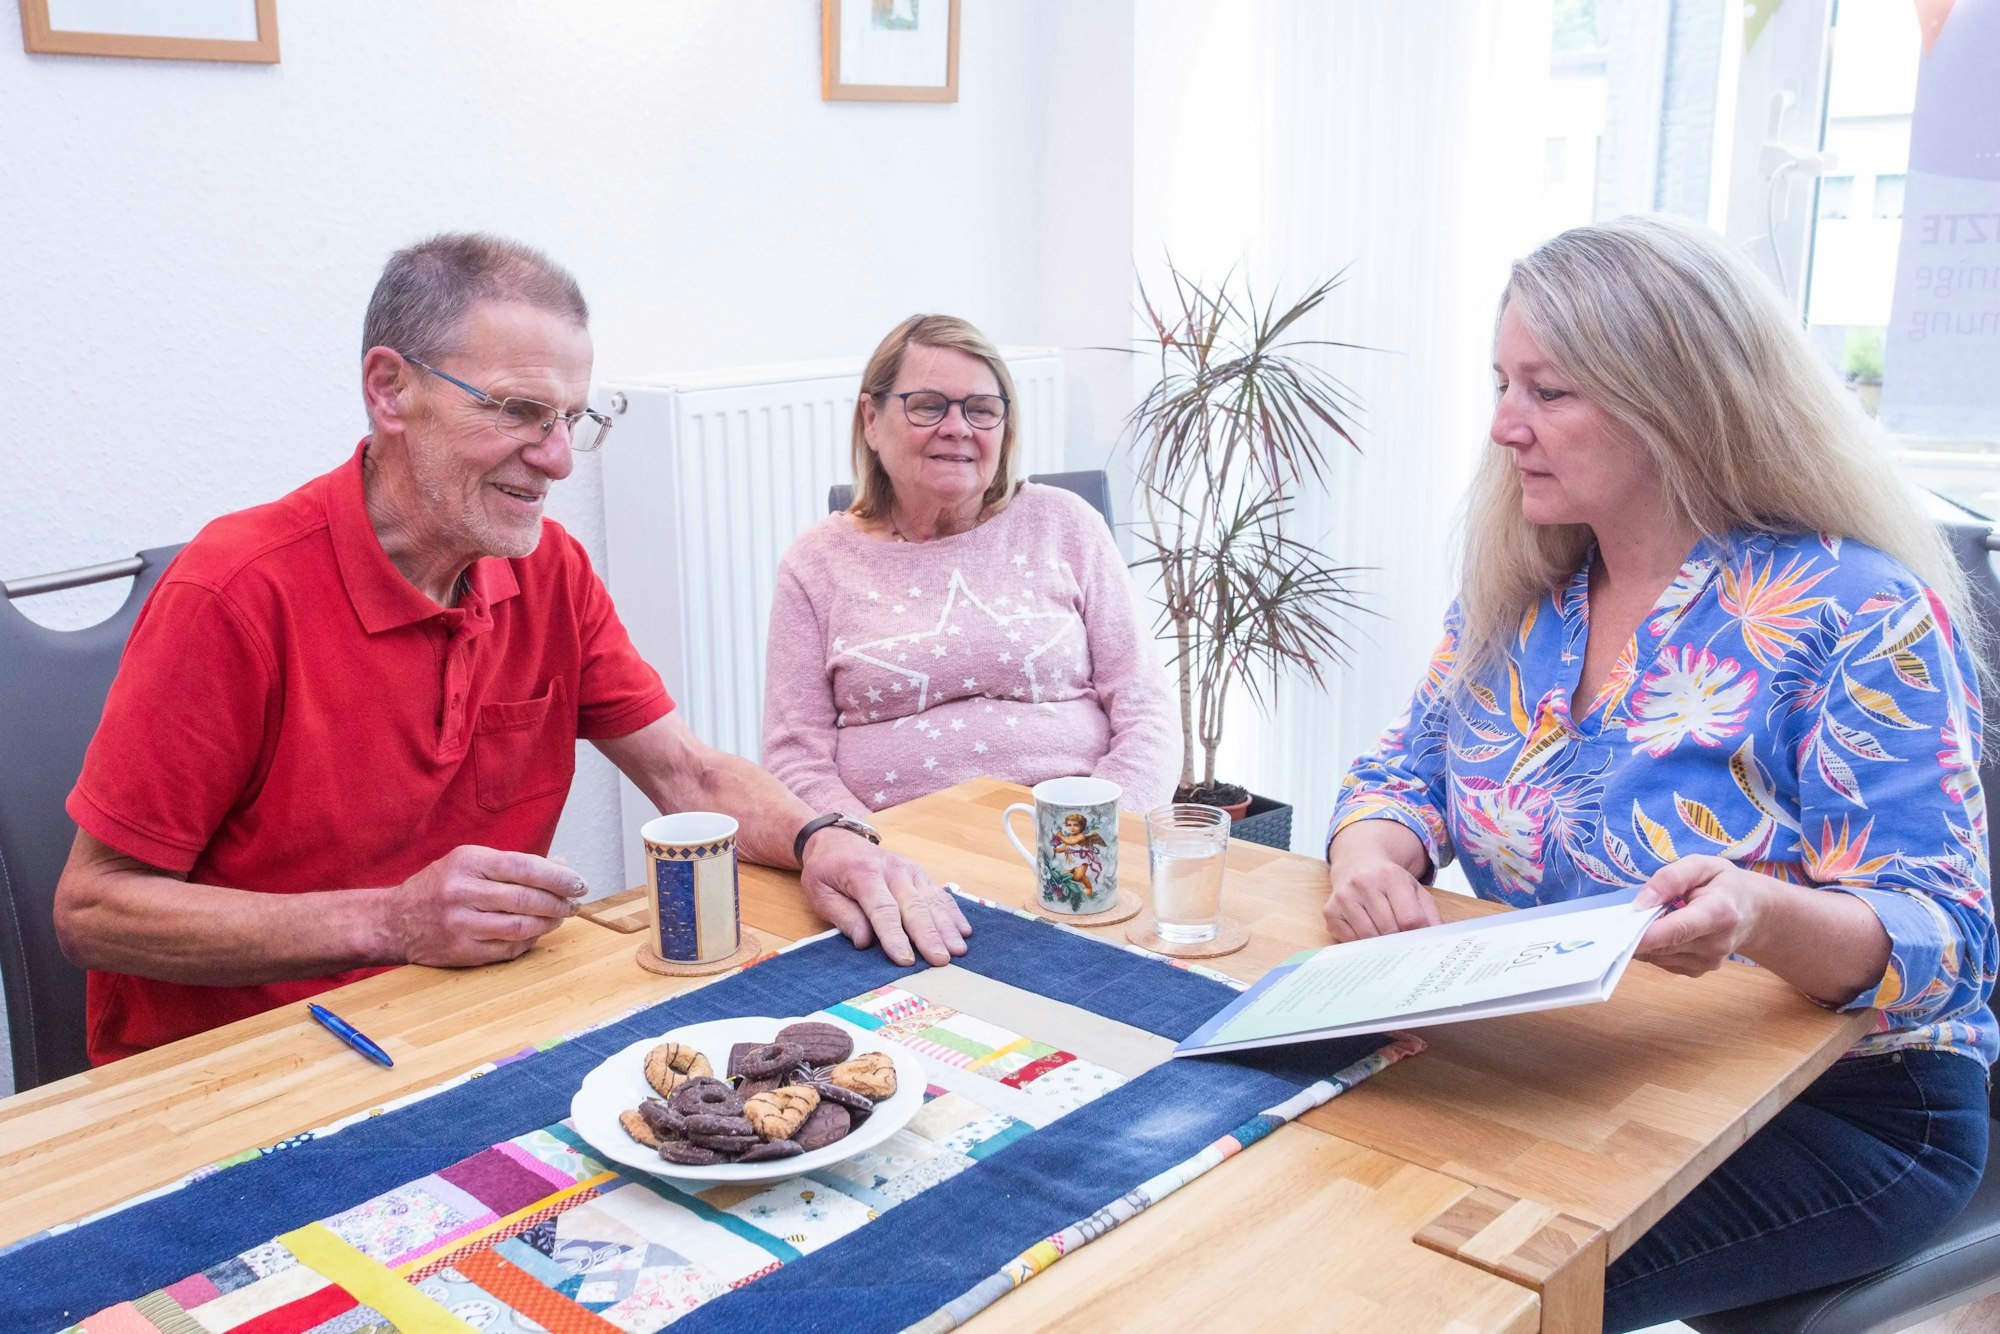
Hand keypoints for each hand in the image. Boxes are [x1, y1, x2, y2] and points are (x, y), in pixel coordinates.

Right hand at [389, 845, 586, 965]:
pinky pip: (508, 948)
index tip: (578, 882)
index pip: (524, 866)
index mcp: (468, 862)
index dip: (557, 876)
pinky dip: (530, 940)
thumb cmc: (440, 886)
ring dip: (549, 923)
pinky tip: (537, 932)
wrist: (394, 920)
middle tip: (575, 902)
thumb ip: (515, 864)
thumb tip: (562, 867)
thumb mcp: (471, 862)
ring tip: (560, 916)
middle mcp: (462, 892)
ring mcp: (461, 924)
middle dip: (559, 902)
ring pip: (520, 926)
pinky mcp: (462, 951)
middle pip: (526, 898)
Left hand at [799, 829, 969, 966]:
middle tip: (941, 960)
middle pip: (914, 906)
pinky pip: (940, 895)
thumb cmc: (827, 872)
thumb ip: (844, 917)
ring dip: (947, 927)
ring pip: (932, 901)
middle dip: (928, 935)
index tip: (905, 960)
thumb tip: (865, 942)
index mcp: (864, 874)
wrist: (837, 840)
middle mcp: (893, 870)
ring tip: (958, 950)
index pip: (882, 909)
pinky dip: (953, 913)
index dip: (894, 936)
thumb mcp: (821, 894)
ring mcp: (910, 871)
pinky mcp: (920, 875)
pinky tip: (964, 931)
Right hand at [1323, 855, 1441, 941]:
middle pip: (1389, 930)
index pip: (1410, 919)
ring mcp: (1345, 897)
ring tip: (1387, 942)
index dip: (1417, 936)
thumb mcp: (1415, 890)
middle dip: (1399, 943)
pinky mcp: (1330, 911)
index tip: (1419, 944)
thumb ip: (1430, 914)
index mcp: (1391, 877)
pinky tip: (1368, 936)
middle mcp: (1364, 883)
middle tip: (1404, 947)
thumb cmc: (1389, 882)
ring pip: (1369, 937)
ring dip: (1380, 946)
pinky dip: (1362, 945)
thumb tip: (1437, 940)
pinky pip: (1350, 940)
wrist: (1358, 863)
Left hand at [1633, 855, 1767, 976]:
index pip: (1678, 930)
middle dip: (1637, 933)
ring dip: (1647, 939)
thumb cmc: (1725, 884)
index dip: (1647, 935)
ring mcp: (1709, 962)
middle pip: (1663, 945)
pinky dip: (1656, 947)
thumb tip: (1641, 902)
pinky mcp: (1700, 970)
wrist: (1755, 912)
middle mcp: (1716, 943)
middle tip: (1622, 918)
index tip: (1620, 935)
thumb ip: (1672, 877)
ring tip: (1653, 917)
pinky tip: (1664, 931)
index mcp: (1719, 913)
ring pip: (1659, 956)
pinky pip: (1663, 962)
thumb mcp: (1703, 865)